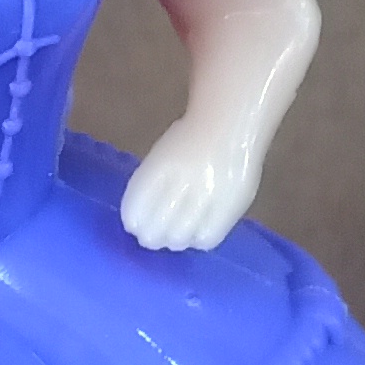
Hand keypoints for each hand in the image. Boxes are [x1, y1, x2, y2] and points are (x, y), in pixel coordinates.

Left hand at [119, 112, 261, 254]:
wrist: (230, 124)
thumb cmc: (191, 140)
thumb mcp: (162, 156)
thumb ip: (151, 187)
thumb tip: (142, 221)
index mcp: (159, 167)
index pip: (136, 208)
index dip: (133, 222)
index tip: (135, 226)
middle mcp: (182, 181)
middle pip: (156, 228)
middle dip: (151, 237)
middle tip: (154, 238)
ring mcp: (208, 195)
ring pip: (180, 236)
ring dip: (173, 241)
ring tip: (176, 237)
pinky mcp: (231, 206)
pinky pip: (208, 238)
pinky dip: (198, 240)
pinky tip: (197, 233)